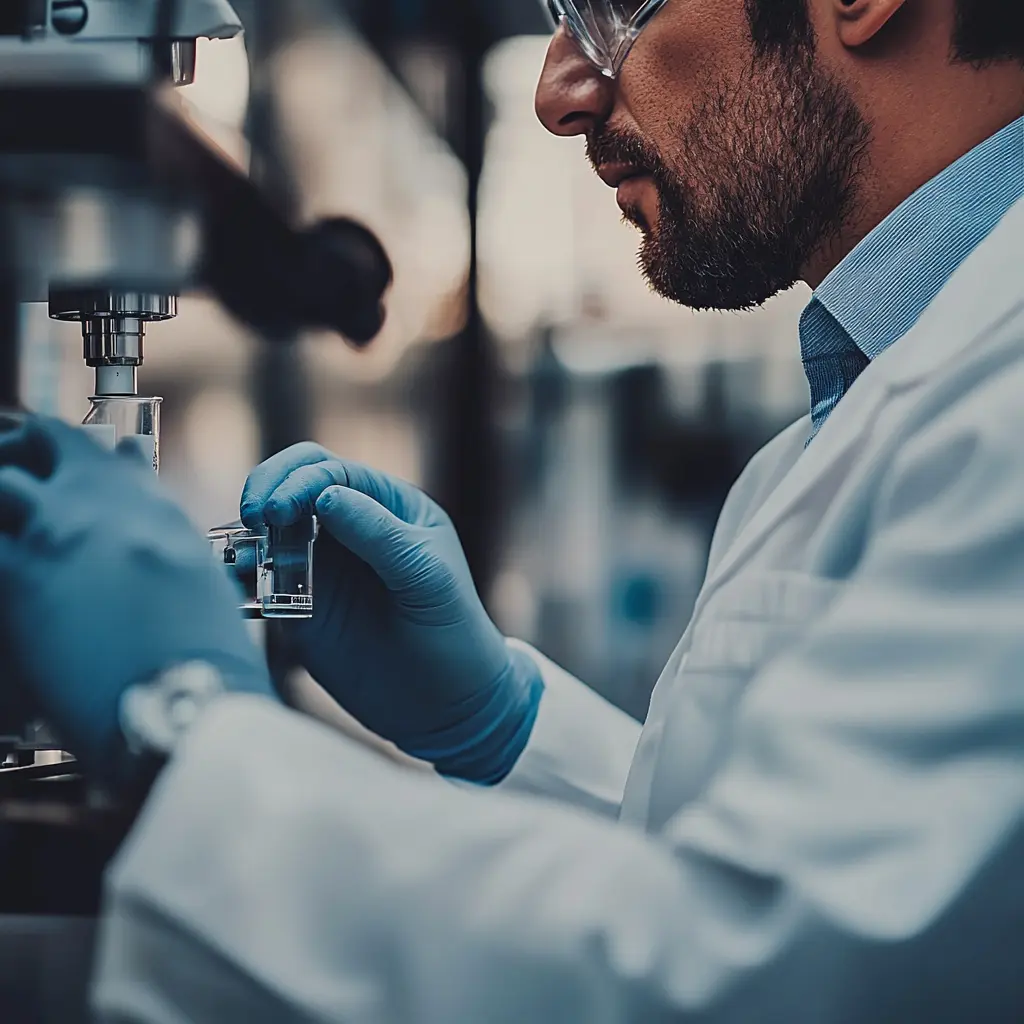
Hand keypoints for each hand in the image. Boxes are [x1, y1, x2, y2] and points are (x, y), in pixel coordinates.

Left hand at [0, 416, 274, 782]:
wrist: (189, 698)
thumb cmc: (203, 655)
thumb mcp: (195, 578)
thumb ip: (161, 533)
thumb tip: (141, 509)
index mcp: (153, 506)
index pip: (94, 449)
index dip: (58, 449)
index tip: (43, 456)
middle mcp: (106, 504)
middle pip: (37, 442)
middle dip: (14, 452)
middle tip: (9, 484)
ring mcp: (60, 533)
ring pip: (2, 482)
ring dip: (3, 496)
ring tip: (7, 535)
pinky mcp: (20, 576)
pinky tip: (3, 578)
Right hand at [240, 443, 542, 783]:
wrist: (446, 705)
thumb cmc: (452, 631)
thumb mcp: (426, 577)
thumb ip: (378, 533)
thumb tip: (324, 495)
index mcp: (386, 505)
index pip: (331, 471)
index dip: (298, 481)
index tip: (277, 510)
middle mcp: (348, 526)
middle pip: (290, 485)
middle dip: (266, 491)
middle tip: (252, 520)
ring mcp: (319, 565)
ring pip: (268, 530)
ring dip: (246, 535)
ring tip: (238, 558)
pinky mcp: (297, 606)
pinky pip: (258, 579)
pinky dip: (239, 577)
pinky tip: (231, 586)